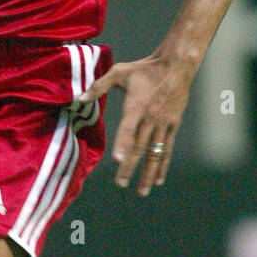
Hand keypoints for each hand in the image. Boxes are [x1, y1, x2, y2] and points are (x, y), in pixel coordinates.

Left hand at [77, 53, 193, 195]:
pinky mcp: (173, 125)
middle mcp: (150, 118)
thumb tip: (80, 98)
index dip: (123, 144)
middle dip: (129, 167)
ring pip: (155, 153)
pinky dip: (162, 165)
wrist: (176, 66)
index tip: (118, 160)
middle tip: (120, 183)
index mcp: (137, 106)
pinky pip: (167, 149)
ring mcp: (163, 124)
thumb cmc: (145, 69)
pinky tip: (157, 180)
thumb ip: (99, 86)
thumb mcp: (120, 72)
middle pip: (139, 147)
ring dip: (147, 173)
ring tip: (141, 191)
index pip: (128, 128)